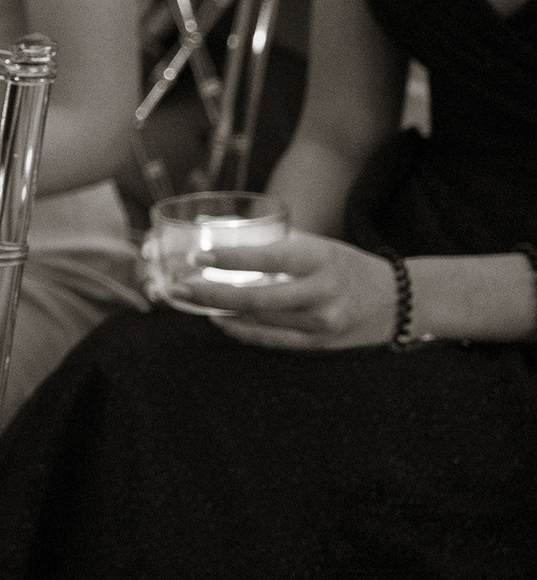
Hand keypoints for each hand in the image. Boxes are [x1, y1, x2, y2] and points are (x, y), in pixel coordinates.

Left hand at [177, 232, 399, 350]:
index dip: (229, 258)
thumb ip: (277, 245)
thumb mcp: (319, 246)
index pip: (268, 258)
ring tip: (192, 300)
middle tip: (179, 286)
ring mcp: (322, 323)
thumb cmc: (348, 266)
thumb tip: (224, 234)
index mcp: (322, 260)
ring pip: (259, 321)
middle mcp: (323, 293)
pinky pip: (272, 341)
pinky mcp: (320, 345)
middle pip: (256, 298)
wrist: (399, 302)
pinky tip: (221, 321)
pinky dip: (242, 331)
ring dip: (220, 312)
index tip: (198, 255)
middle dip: (211, 294)